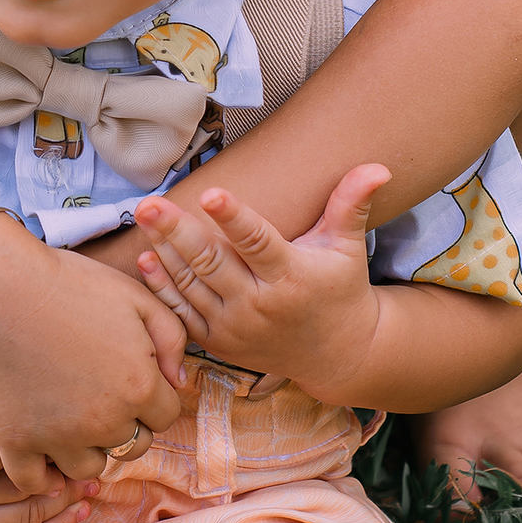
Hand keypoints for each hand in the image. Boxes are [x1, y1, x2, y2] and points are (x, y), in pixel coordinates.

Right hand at [0, 240, 185, 490]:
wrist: (1, 287)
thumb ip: (171, 337)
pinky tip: (44, 454)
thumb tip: (179, 380)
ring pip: (90, 468)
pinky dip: (42, 475)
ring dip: (88, 449)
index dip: (154, 395)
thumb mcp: (135, 296)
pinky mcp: (17, 442)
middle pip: (133, 445)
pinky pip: (35, 482)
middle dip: (126, 423)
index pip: (166, 415)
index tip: (133, 377)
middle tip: (102, 394)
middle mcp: (105, 422)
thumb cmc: (70, 284)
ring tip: (74, 420)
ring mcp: (60, 437)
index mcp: (139, 386)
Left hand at [134, 166, 391, 402]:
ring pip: (191, 285)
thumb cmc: (341, 289)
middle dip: (177, 232)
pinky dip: (163, 287)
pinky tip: (144, 257)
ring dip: (163, 251)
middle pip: (212, 264)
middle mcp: (260, 305)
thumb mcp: (348, 248)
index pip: (258, 243)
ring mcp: (235, 327)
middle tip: (149, 203)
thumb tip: (378, 166)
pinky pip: (184, 313)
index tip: (212, 193)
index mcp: (291, 277)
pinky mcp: (219, 342)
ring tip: (143, 217)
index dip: (235, 219)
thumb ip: (352, 205)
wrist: (337, 355)